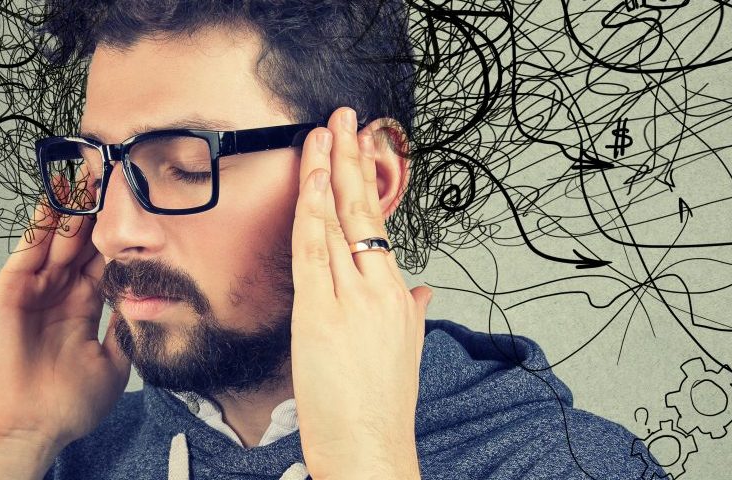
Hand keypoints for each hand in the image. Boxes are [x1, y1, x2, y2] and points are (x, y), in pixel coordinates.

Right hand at [0, 181, 129, 477]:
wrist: (27, 426)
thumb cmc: (67, 406)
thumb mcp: (114, 364)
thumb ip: (127, 329)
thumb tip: (152, 301)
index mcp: (84, 309)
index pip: (106, 263)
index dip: (122, 238)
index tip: (142, 210)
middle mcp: (60, 294)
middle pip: (83, 244)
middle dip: (100, 214)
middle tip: (118, 178)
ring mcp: (35, 289)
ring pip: (58, 240)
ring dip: (74, 211)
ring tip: (91, 178)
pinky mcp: (11, 288)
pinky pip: (28, 248)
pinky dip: (41, 222)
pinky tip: (55, 198)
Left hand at [290, 107, 431, 478]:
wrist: (370, 447)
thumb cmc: (381, 407)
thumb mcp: (405, 351)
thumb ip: (411, 313)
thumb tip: (422, 290)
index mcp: (396, 296)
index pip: (376, 223)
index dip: (365, 181)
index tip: (358, 146)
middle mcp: (378, 290)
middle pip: (361, 211)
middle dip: (350, 159)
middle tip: (342, 118)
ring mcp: (350, 299)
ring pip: (337, 224)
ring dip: (326, 173)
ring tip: (320, 135)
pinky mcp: (320, 314)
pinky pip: (313, 252)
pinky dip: (312, 214)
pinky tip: (310, 183)